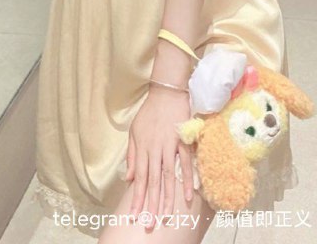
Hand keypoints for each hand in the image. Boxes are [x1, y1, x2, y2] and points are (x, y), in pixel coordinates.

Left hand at [125, 88, 194, 228]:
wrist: (166, 93)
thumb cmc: (149, 113)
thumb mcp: (134, 131)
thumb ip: (132, 155)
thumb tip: (129, 177)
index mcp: (142, 148)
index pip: (139, 178)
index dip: (137, 197)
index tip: (134, 215)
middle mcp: (155, 150)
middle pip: (152, 181)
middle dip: (150, 203)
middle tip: (149, 223)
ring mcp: (170, 146)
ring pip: (168, 176)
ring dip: (167, 197)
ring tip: (166, 215)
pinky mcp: (183, 141)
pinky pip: (185, 164)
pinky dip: (187, 180)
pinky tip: (187, 196)